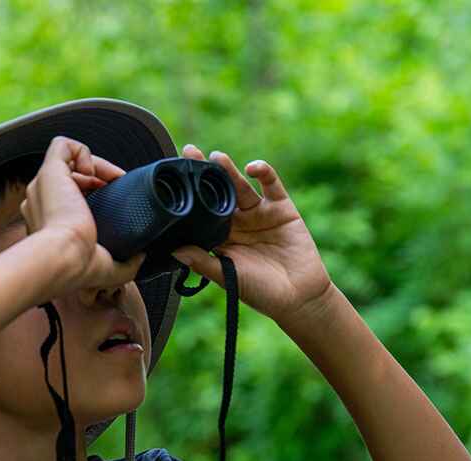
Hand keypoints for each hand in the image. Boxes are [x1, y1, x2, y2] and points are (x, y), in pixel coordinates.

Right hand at [20, 136, 144, 298]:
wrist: (65, 258)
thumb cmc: (79, 267)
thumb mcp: (108, 269)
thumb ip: (126, 264)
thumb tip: (141, 257)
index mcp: (50, 222)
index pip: (71, 198)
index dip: (95, 194)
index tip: (114, 202)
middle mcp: (42, 202)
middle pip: (71, 178)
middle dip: (96, 180)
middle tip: (116, 189)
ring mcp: (43, 185)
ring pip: (68, 161)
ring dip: (94, 166)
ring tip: (110, 180)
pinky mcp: (49, 171)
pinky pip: (63, 146)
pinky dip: (82, 151)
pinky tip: (92, 170)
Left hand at [170, 146, 333, 321]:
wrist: (299, 298)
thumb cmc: (260, 292)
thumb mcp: (228, 277)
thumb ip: (203, 262)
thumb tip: (174, 251)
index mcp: (220, 237)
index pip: (199, 212)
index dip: (188, 196)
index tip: (171, 179)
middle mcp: (238, 222)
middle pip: (217, 193)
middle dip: (203, 173)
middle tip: (187, 152)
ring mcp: (260, 213)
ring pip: (240, 186)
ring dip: (229, 170)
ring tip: (216, 157)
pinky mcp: (282, 208)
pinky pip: (271, 185)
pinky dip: (264, 172)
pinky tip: (252, 168)